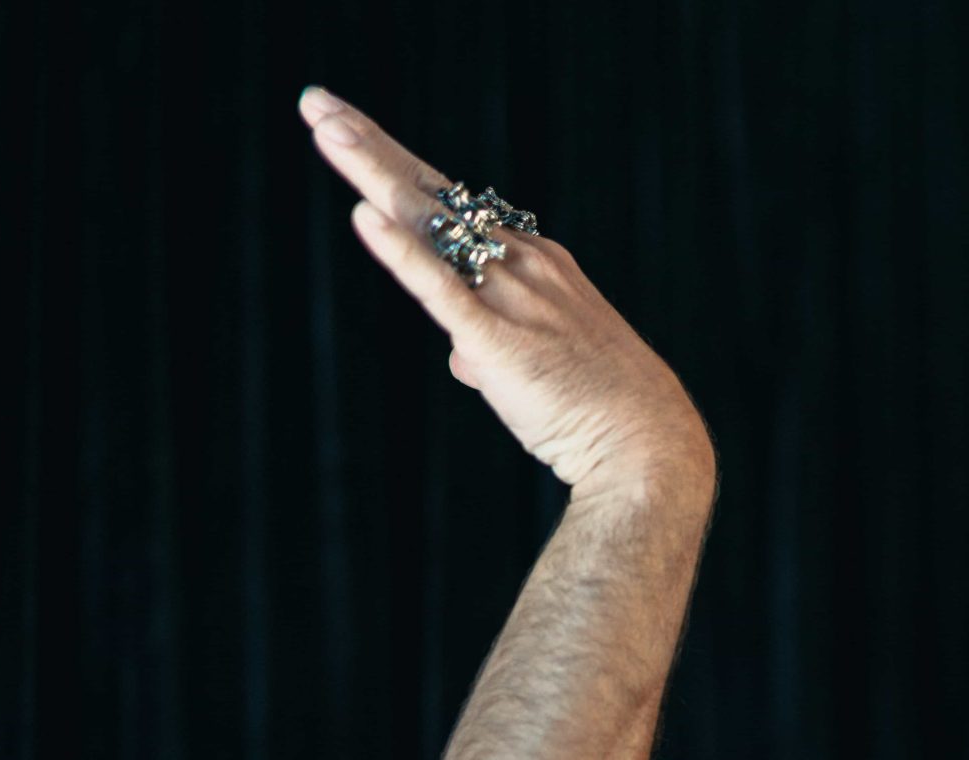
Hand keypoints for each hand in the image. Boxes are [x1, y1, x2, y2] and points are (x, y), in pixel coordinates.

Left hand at [297, 87, 711, 496]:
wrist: (650, 444)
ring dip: (373, 173)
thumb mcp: (545, 361)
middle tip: (318, 105)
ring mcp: (512, 298)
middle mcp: (524, 265)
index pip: (457, 205)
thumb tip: (463, 355)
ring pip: (431, 226)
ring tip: (326, 131)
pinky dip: (401, 252)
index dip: (401, 165)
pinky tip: (365, 218)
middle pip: (435, 195)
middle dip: (371, 147)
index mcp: (538, 263)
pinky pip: (442, 288)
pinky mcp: (499, 342)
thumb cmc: (602, 408)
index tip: (354, 131)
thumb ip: (494, 346)